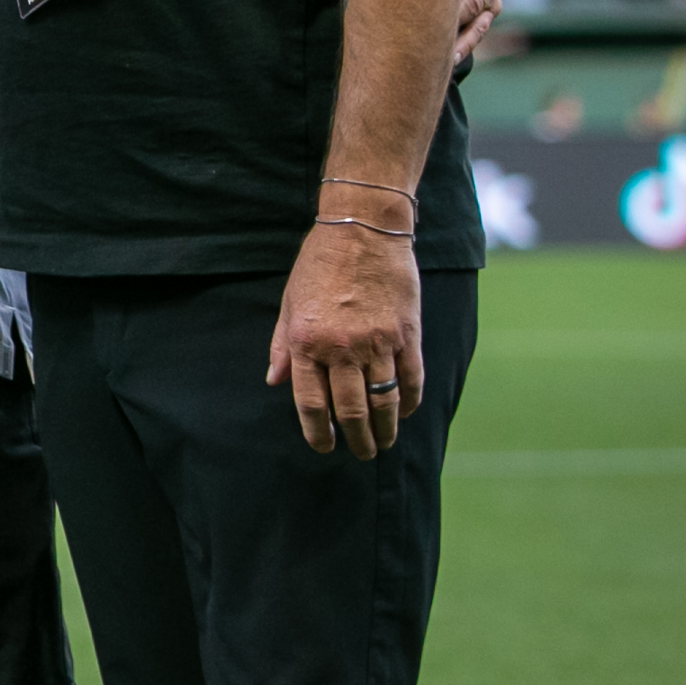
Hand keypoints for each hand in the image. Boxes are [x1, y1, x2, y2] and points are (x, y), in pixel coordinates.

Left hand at [267, 220, 424, 459]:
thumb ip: (282, 346)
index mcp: (307, 342)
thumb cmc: (319, 266)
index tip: (323, 446)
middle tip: (361, 453)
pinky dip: (410, 401)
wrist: (363, 231)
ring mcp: (378, 343)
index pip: (310, 402)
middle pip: (351, 410)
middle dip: (356, 439)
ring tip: (384, 443)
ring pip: (384, 401)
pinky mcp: (407, 334)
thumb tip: (274, 382)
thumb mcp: (289, 303)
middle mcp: (342, 348)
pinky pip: (411, 378)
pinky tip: (405, 412)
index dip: (317, 431)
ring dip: (385, 429)